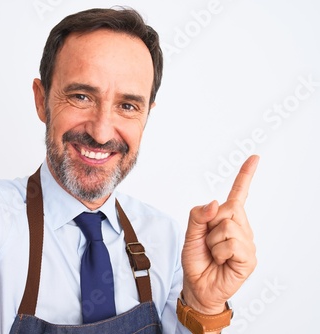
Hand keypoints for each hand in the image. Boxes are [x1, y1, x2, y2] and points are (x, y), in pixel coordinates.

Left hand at [181, 155, 258, 313]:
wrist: (197, 285)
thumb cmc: (196, 259)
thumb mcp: (190, 234)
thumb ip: (198, 216)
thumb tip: (215, 202)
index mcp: (227, 218)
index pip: (238, 194)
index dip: (245, 176)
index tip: (254, 158)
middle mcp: (241, 227)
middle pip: (227, 209)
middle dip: (209, 224)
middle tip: (207, 242)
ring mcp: (247, 242)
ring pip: (227, 227)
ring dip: (212, 241)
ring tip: (214, 253)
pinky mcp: (249, 257)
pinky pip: (231, 244)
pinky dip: (219, 252)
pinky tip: (221, 261)